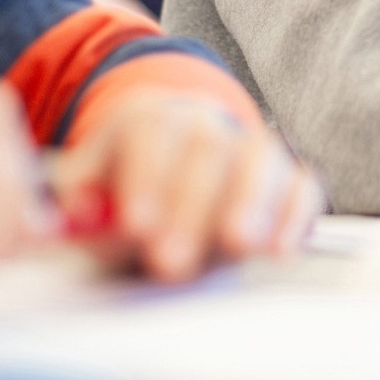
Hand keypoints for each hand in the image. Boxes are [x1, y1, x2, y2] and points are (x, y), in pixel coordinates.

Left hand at [53, 94, 322, 281]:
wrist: (169, 172)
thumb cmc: (123, 190)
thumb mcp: (87, 191)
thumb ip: (79, 201)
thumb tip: (82, 213)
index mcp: (148, 117)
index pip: (150, 134)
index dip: (145, 176)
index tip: (136, 224)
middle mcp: (205, 122)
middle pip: (206, 150)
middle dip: (191, 206)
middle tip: (172, 261)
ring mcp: (250, 144)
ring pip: (258, 159)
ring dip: (249, 203)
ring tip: (238, 245)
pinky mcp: (287, 174)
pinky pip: (301, 185)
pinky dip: (293, 215)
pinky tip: (280, 250)